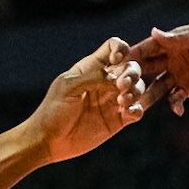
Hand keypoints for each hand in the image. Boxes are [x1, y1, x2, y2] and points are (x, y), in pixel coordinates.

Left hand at [28, 37, 144, 163]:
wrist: (50, 140)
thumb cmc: (53, 110)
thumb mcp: (68, 87)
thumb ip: (93, 77)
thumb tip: (117, 77)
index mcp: (91, 68)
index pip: (113, 48)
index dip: (120, 49)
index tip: (117, 60)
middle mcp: (105, 82)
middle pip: (131, 67)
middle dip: (132, 73)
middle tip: (122, 86)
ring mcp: (113, 100)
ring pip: (138, 87)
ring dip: (136, 91)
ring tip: (122, 101)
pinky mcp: (119, 119)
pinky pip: (137, 110)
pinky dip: (137, 109)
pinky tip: (128, 113)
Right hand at [126, 21, 188, 116]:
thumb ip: (181, 38)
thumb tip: (153, 33)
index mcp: (171, 42)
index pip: (145, 49)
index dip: (129, 57)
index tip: (113, 67)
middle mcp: (170, 59)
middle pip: (144, 70)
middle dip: (131, 80)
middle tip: (119, 92)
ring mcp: (178, 75)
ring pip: (155, 87)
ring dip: (146, 97)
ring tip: (135, 108)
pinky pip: (175, 98)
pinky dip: (174, 104)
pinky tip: (178, 109)